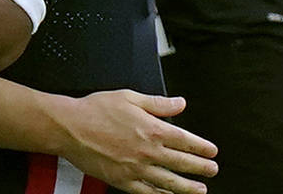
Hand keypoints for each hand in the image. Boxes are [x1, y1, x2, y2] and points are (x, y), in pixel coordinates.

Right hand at [56, 90, 215, 193]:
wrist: (70, 127)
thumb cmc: (96, 109)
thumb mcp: (130, 97)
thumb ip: (158, 103)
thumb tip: (180, 103)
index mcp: (152, 129)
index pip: (185, 140)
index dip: (201, 147)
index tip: (212, 151)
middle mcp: (148, 151)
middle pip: (182, 162)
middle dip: (201, 167)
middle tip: (212, 170)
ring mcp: (136, 169)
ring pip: (170, 182)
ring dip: (188, 187)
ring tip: (200, 190)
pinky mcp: (123, 181)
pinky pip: (148, 193)